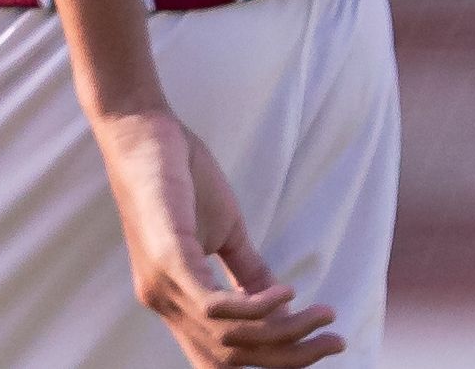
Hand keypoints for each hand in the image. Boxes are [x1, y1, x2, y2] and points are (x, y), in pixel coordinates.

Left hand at [91, 106, 344, 366]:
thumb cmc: (179, 177)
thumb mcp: (226, 232)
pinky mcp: (169, 258)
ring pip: (230, 337)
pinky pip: (215, 306)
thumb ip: (249, 272)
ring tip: (322, 316)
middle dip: (289, 356)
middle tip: (335, 342)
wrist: (140, 130)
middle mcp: (164, 302)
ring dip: (284, 332)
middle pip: (231, 357)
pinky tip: (286, 294)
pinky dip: (256, 307)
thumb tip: (286, 309)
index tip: (315, 347)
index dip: (269, 361)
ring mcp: (163, 284)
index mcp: (175, 300)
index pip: (220, 358)